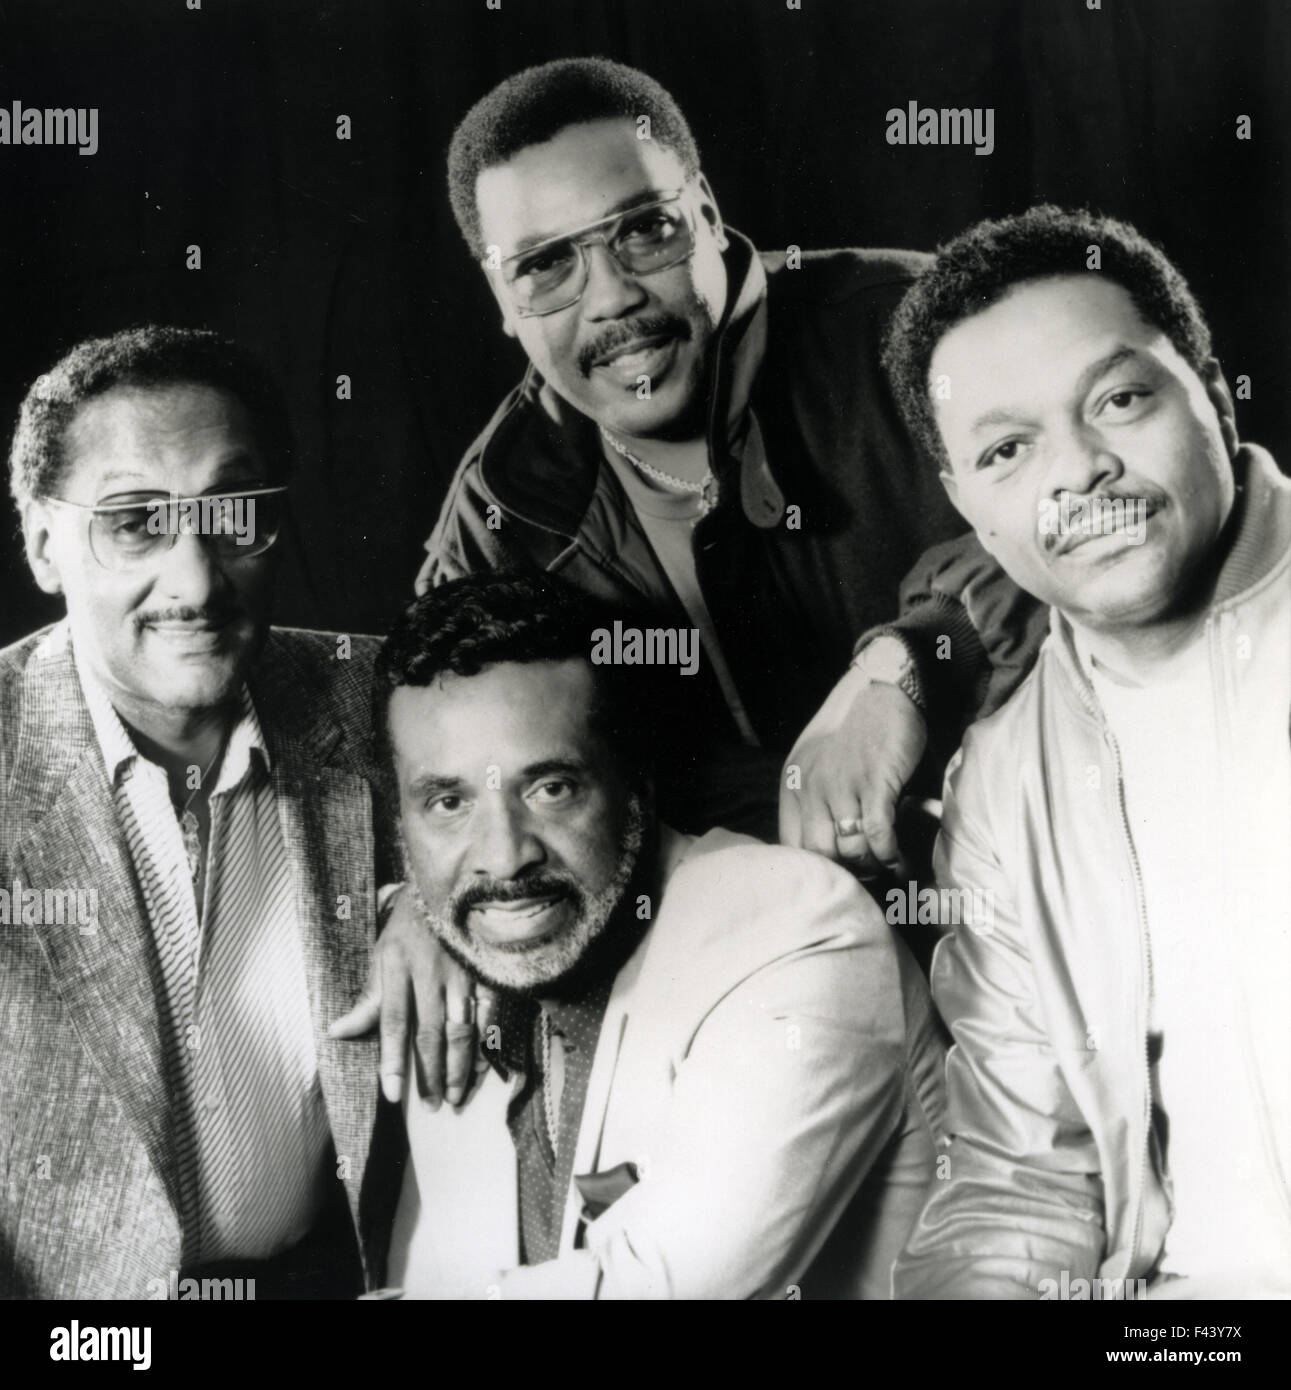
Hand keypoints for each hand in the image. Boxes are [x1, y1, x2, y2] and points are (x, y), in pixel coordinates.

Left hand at [328, 885, 497, 1107]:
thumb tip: (336, 1032)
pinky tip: (482, 1067)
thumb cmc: (409, 926)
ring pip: (462, 1027)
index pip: (393, 1020)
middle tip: (431, 1106)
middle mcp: (430, 973)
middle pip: (431, 1031)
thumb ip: (367, 998)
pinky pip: (488, 1013)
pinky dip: (485, 1042)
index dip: (393, 1059)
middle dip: (431, 1073)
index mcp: (398, 967)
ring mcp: (462, 972)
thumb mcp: (381, 954)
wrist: (448, 885)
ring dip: (459, 1065)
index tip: (393, 1094)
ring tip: (456, 1096)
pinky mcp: (485, 970)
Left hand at [779, 666, 926, 872]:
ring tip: (885, 867)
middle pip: (820, 854)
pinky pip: (878, 834)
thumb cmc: (852, 731)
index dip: (814, 868)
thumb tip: (824, 845)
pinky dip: (890, 853)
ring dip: (871, 866)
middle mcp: (811, 787)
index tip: (835, 876)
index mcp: (793, 784)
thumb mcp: (815, 762)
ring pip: (851, 849)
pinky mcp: (874, 783)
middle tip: (864, 875)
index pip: (790, 844)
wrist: (881, 691)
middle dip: (844, 872)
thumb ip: (812, 798)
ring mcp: (842, 786)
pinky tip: (899, 859)